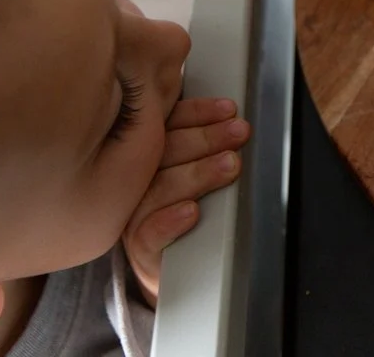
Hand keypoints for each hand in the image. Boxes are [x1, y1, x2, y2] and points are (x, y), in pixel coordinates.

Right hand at [122, 98, 249, 305]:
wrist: (175, 264)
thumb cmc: (181, 208)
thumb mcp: (187, 168)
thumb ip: (199, 144)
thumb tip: (232, 120)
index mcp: (145, 154)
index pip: (166, 126)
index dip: (197, 113)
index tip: (228, 109)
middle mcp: (135, 180)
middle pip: (165, 152)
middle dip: (207, 138)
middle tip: (238, 132)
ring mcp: (135, 213)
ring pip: (161, 188)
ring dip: (199, 173)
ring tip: (230, 165)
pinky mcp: (140, 248)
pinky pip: (150, 233)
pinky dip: (171, 220)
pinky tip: (191, 211)